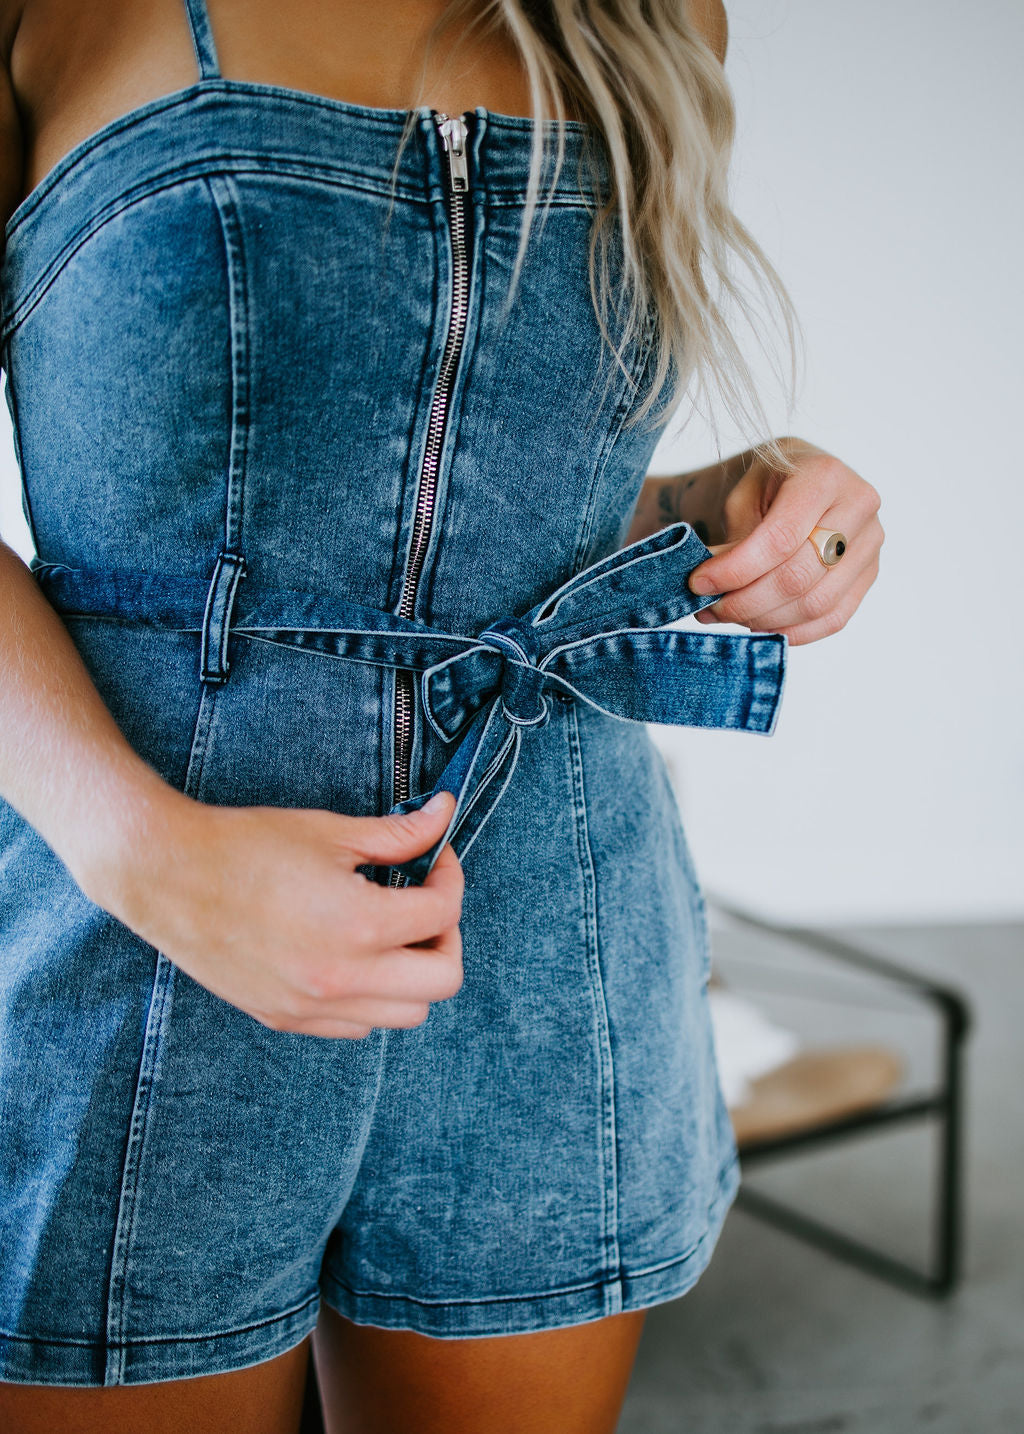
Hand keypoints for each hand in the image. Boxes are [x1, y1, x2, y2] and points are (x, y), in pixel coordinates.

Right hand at [87, 790, 463, 1038]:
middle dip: (446, 936)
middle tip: (424, 904)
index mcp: (359, 926)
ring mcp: (313, 1007)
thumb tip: (443, 815)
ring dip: (414, 974)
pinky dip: (372, 997)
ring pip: (406, 1014)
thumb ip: (398, 834)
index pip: (443, 914)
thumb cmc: (246, 847)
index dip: (449, 877)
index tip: (433, 859)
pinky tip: (353, 956)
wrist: (168, 875)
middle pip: (442, 981)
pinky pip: (358, 1026)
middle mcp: (341, 979)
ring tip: (390, 932)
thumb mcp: (331, 832)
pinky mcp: (287, 1018)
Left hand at [687, 437, 882, 643]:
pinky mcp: (869, 574)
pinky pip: (832, 619)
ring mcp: (871, 544)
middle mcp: (859, 506)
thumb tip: (711, 588)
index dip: (737, 569)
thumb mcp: (742, 497)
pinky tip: (757, 624)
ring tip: (727, 614)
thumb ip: (733, 541)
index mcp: (825, 475)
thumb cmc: (767, 486)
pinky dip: (790, 630)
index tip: (699, 583)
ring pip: (815, 605)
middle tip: (709, 607)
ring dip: (764, 620)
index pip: (781, 538)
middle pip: (799, 577)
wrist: (798, 482)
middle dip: (746, 601)